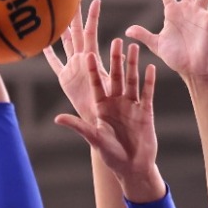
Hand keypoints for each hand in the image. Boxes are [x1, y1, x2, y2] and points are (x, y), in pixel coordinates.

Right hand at [43, 0, 105, 121]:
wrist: (101, 123)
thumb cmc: (111, 108)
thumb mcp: (114, 88)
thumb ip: (116, 72)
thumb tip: (123, 55)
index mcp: (93, 61)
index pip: (92, 34)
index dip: (92, 18)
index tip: (95, 0)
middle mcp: (83, 61)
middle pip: (76, 34)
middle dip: (74, 16)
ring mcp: (73, 68)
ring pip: (65, 44)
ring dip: (61, 29)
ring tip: (55, 13)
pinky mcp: (65, 80)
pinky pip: (56, 64)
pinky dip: (49, 55)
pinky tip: (43, 43)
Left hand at [51, 38, 163, 201]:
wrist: (133, 167)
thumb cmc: (111, 155)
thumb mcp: (94, 139)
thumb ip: (78, 126)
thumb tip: (57, 119)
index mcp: (101, 108)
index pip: (96, 84)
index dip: (91, 70)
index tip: (87, 54)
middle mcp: (115, 103)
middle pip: (115, 77)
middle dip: (115, 60)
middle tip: (115, 40)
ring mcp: (131, 106)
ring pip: (131, 80)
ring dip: (132, 64)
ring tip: (133, 46)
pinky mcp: (145, 111)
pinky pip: (147, 93)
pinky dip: (149, 81)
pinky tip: (150, 67)